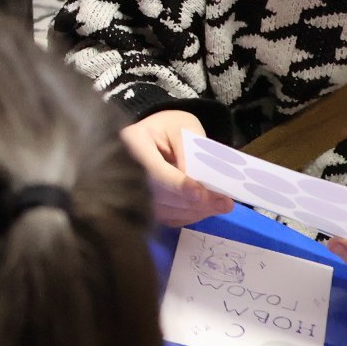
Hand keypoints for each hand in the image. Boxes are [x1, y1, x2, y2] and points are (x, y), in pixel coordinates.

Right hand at [116, 109, 234, 226]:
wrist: (158, 135)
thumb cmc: (172, 128)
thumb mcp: (184, 128)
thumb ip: (189, 152)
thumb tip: (196, 184)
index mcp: (131, 141)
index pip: (153, 169)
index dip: (177, 185)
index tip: (201, 195)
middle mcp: (122, 167)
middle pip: (157, 195)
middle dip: (192, 202)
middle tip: (224, 203)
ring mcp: (129, 188)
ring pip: (162, 210)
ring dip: (194, 211)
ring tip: (221, 205)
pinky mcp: (141, 204)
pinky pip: (166, 217)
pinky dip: (188, 215)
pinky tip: (204, 208)